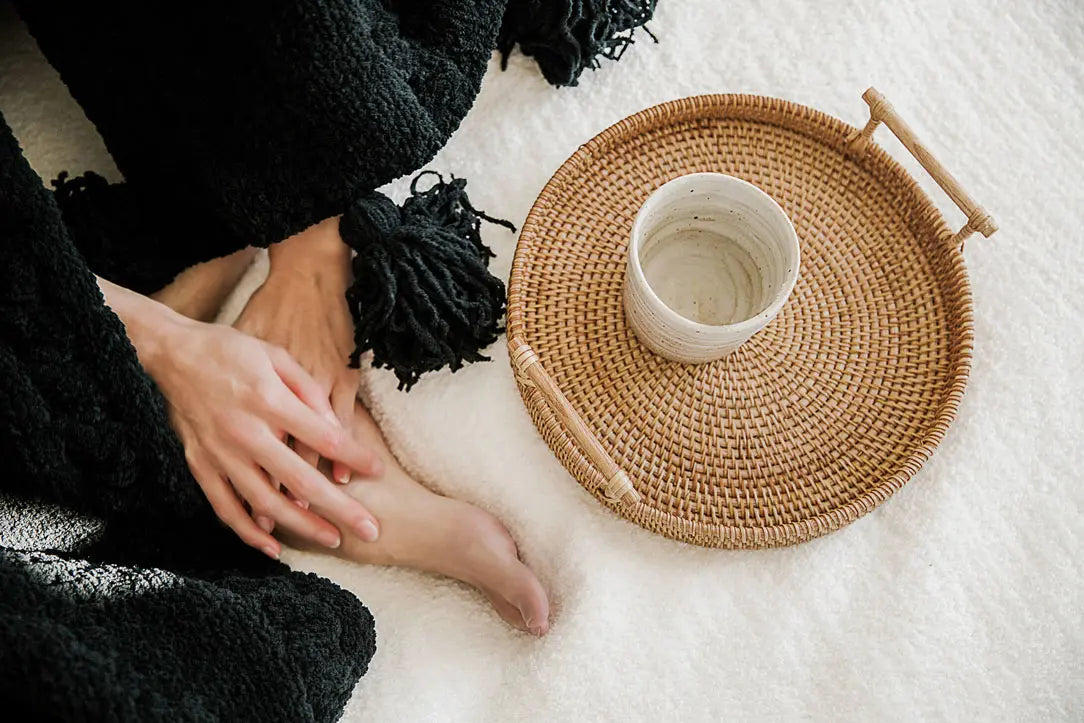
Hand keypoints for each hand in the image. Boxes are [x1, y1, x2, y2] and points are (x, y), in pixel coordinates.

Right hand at [98, 276, 381, 557]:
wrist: (169, 353)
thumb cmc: (229, 350)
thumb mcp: (275, 355)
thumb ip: (308, 391)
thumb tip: (335, 427)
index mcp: (268, 400)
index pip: (323, 438)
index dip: (354, 457)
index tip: (379, 471)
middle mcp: (245, 432)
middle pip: (301, 480)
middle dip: (340, 508)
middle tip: (370, 529)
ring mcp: (220, 454)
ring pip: (265, 503)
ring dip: (301, 526)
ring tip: (332, 540)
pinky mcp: (199, 466)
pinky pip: (225, 507)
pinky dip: (248, 532)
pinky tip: (272, 547)